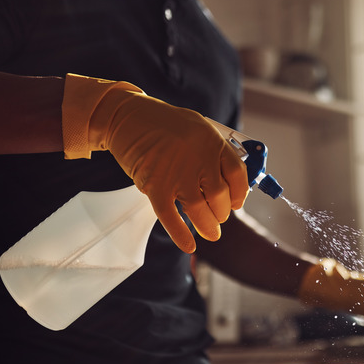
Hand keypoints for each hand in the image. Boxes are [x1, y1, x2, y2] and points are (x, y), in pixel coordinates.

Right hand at [61, 74, 248, 252]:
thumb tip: (230, 180)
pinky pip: (171, 217)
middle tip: (218, 217)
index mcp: (212, 141)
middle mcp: (199, 158)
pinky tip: (189, 245)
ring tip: (211, 233)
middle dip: (221, 212)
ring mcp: (177, 173)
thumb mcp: (197, 127)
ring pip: (200, 210)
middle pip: (220, 196)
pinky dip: (180, 234)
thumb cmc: (161, 123)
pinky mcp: (155, 186)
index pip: (237, 174)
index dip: (239, 193)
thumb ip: (213, 150)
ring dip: (208, 226)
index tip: (236, 203)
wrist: (124, 117)